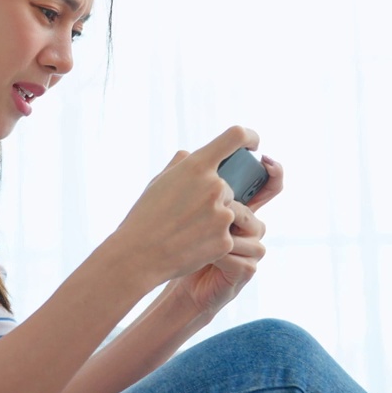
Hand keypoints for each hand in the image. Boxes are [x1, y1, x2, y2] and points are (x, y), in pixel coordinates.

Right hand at [110, 126, 259, 287]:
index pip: (235, 136)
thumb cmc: (145, 215)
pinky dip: (212, 239)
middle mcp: (215, 186)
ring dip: (213, 218)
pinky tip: (191, 245)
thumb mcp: (159, 180)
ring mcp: (223, 214)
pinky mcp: (226, 240)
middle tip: (187, 214)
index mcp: (197, 166)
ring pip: (228, 210)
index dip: (249, 136)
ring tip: (186, 230)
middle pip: (227, 186)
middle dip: (213, 198)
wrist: (139, 255)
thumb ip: (182, 164)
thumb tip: (192, 156)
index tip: (252, 144)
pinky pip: (226, 234)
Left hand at [172, 155, 281, 319]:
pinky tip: (202, 257)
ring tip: (197, 238)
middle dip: (228, 209)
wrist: (173, 276)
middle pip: (251, 210)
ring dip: (221, 233)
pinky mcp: (247, 270)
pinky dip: (218, 256)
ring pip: (248, 232)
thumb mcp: (182, 205)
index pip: (266, 186)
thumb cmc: (176, 237)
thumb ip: (188, 181)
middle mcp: (251, 228)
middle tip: (208, 210)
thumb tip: (187, 153)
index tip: (264, 158)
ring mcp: (252, 250)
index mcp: (239, 208)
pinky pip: (239, 256)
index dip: (273, 172)